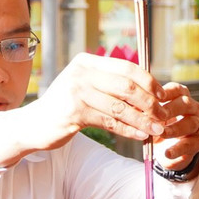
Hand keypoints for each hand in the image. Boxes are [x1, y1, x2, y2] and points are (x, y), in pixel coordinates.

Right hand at [37, 53, 168, 143]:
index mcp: (87, 62)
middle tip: (163, 115)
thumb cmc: (65, 106)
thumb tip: (147, 90)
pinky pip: (109, 122)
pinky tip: (140, 136)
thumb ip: (108, 84)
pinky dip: (128, 130)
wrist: (34, 124)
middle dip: (149, 102)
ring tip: (157, 129)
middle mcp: (81, 73)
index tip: (163, 96)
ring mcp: (76, 92)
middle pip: (126, 86)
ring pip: (120, 107)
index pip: (126, 67)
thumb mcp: (84, 87)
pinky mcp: (74, 113)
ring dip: (142, 120)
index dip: (148, 82)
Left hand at [151, 82, 198, 171]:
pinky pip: (191, 144)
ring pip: (191, 123)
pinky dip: (178, 149)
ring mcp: (197, 124)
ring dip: (174, 129)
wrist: (168, 149)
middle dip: (170, 110)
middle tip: (156, 117)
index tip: (153, 99)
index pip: (176, 89)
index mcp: (180, 97)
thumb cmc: (158, 127)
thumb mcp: (151, 117)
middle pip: (186, 103)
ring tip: (161, 134)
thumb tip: (132, 107)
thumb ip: (145, 111)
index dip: (166, 93)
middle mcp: (192, 108)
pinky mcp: (198, 141)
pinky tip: (167, 153)